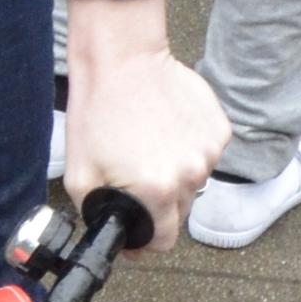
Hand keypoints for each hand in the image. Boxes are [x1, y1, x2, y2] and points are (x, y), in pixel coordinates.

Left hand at [60, 0, 226, 254]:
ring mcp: (210, 151)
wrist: (123, 60)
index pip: (165, 240)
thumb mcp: (80, 177)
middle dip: (157, 205)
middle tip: (135, 177)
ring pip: (193, 183)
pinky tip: (166, 129)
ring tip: (149, 146)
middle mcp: (191, 175)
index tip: (135, 229)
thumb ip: (98, 216)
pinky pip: (205, 156)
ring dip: (174, 175)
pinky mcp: (219, 129)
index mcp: (158, 191)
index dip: (146, 240)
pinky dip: (188, 150)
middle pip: (179, 213)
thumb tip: (118, 237)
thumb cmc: (97, 113)